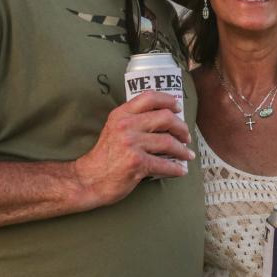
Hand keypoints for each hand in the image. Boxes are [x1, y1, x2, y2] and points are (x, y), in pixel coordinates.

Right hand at [71, 91, 193, 209]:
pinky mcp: (136, 163)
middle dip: (181, 128)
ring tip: (187, 155)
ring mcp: (131, 144)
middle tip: (186, 136)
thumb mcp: (114, 129)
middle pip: (165, 118)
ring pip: (168, 142)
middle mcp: (126, 125)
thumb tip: (165, 118)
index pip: (149, 97)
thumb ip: (133, 120)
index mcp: (121, 114)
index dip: (168, 100)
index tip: (178, 108)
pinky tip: (181, 170)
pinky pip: (164, 164)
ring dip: (182, 150)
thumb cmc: (105, 156)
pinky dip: (176, 169)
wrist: (89, 179)